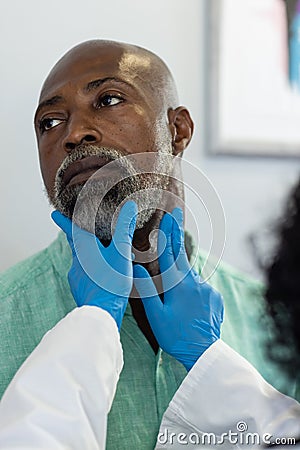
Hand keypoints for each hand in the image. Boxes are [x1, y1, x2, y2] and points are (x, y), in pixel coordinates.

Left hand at [52, 201, 137, 329]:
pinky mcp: (80, 288)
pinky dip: (90, 271)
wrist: (101, 313)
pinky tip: (101, 276)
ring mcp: (77, 276)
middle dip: (77, 237)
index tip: (53, 214)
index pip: (71, 230)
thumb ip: (124, 229)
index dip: (63, 221)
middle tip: (78, 231)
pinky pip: (84, 275)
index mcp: (85, 248)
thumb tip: (129, 206)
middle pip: (75, 245)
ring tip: (99, 255)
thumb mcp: (121, 252)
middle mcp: (77, 261)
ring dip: (86, 256)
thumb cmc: (111, 281)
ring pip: (80, 261)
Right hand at [133, 208, 223, 369]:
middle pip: (182, 253)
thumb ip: (146, 289)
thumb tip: (136, 268)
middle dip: (177, 233)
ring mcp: (206, 288)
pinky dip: (192, 287)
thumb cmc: (175, 335)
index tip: (170, 214)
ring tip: (176, 274)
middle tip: (177, 213)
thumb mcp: (155, 314)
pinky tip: (188, 302)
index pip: (170, 252)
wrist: (203, 352)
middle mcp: (193, 281)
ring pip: (190, 272)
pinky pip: (200, 286)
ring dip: (182, 267)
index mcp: (177, 283)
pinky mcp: (214, 296)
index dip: (169, 232)